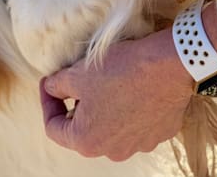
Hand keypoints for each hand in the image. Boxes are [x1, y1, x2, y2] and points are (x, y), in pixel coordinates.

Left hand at [39, 5, 216, 161]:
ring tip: (108, 80)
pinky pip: (136, 122)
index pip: (53, 127)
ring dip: (105, 106)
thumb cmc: (120, 69)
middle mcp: (112, 151)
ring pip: (111, 126)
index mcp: (86, 141)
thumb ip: (56, 85)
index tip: (49, 82)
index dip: (47, 101)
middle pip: (83, 128)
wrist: (169, 65)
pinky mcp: (159, 133)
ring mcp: (138, 145)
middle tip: (79, 79)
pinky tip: (132, 85)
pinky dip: (129, 107)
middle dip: (78, 104)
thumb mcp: (78, 73)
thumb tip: (51, 88)